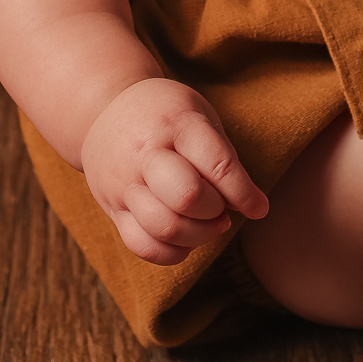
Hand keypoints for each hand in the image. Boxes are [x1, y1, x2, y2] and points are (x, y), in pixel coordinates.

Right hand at [80, 77, 269, 264]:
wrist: (103, 110)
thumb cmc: (165, 113)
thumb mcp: (198, 114)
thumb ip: (221, 156)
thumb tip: (247, 205)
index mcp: (176, 123)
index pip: (217, 165)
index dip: (244, 193)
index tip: (259, 208)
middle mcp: (145, 153)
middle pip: (187, 197)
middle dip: (215, 211)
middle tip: (222, 207)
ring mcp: (124, 182)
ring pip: (164, 227)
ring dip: (198, 235)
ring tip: (208, 222)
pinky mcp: (112, 207)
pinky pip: (143, 246)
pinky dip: (172, 252)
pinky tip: (185, 237)